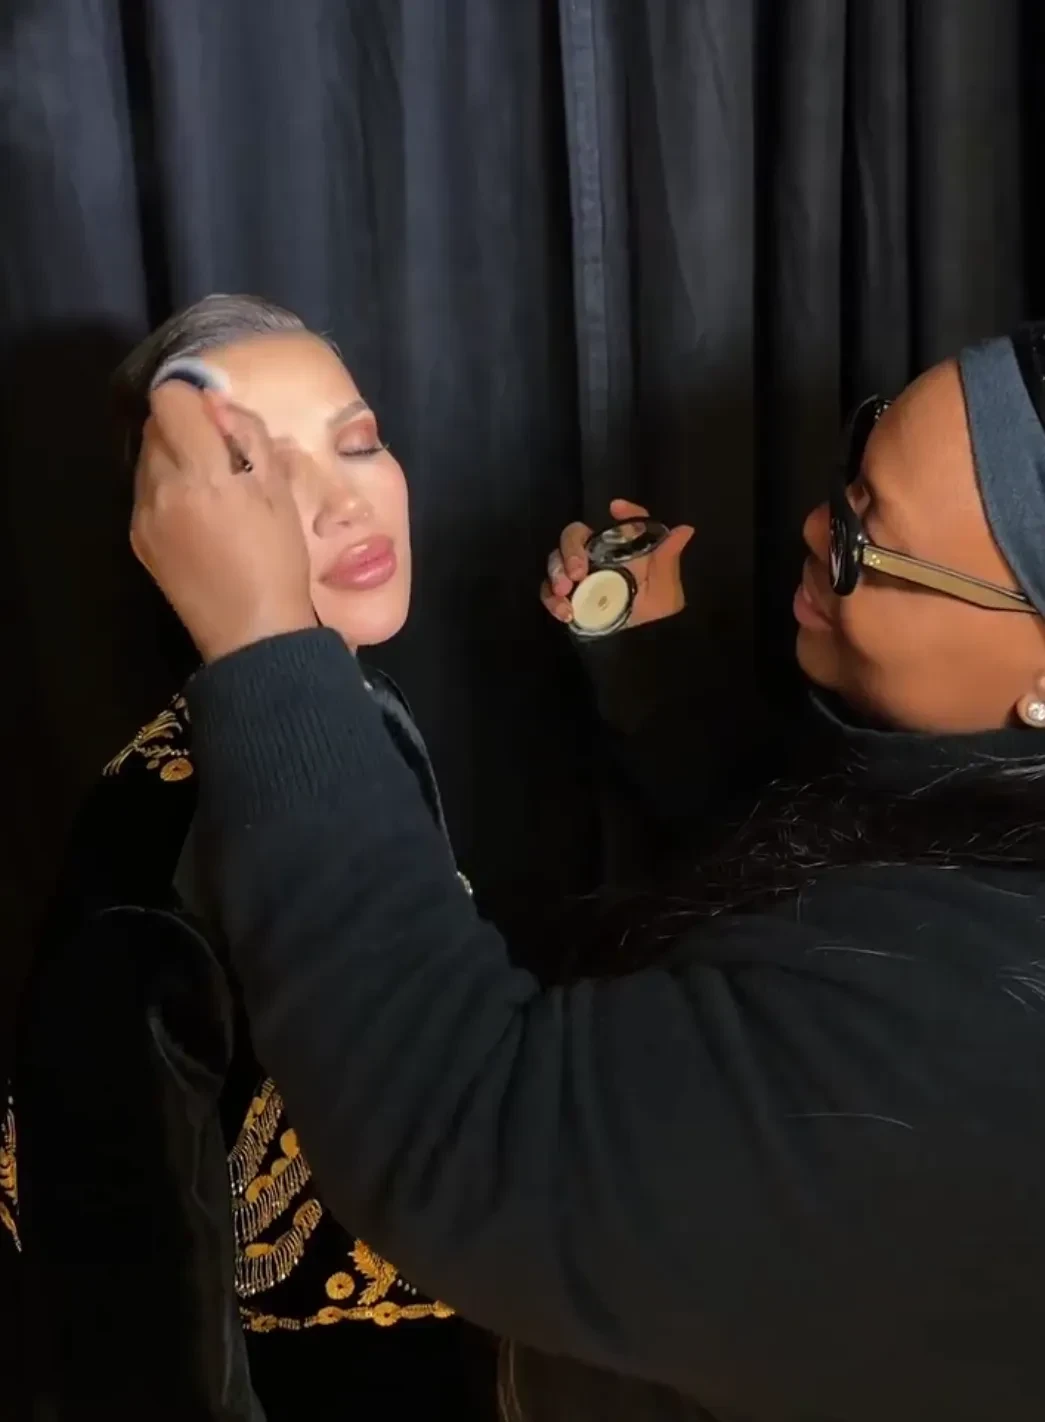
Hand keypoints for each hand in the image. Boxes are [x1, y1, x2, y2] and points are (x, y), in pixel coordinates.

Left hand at [131, 381, 316, 662]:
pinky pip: (146, 492)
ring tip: (209, 492)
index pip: (171, 400)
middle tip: (221, 457)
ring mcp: (145, 515)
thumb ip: (249, 438)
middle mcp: (163, 488)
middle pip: (156, 425)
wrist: (253, 634)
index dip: (195, 400)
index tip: (219, 419)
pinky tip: (197, 518)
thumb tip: (217, 404)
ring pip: (148, 457)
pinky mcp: (138, 538)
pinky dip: (167, 490)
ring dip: (175, 459)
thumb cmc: (279, 562)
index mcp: (204, 474)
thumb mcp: (281, 494)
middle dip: (186, 429)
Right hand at [540, 498, 693, 629]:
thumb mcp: (664, 584)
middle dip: (570, 550)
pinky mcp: (566, 597)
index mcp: (619, 547)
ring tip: (565, 591)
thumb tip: (686, 530)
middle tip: (578, 571)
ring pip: (555, 562)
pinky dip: (552, 601)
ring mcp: (577, 576)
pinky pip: (549, 593)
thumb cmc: (653, 605)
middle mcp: (595, 555)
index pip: (619, 524)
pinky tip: (564, 612)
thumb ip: (668, 556)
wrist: (641, 640)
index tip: (615, 508)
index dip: (621, 514)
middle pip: (573, 537)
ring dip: (556, 573)